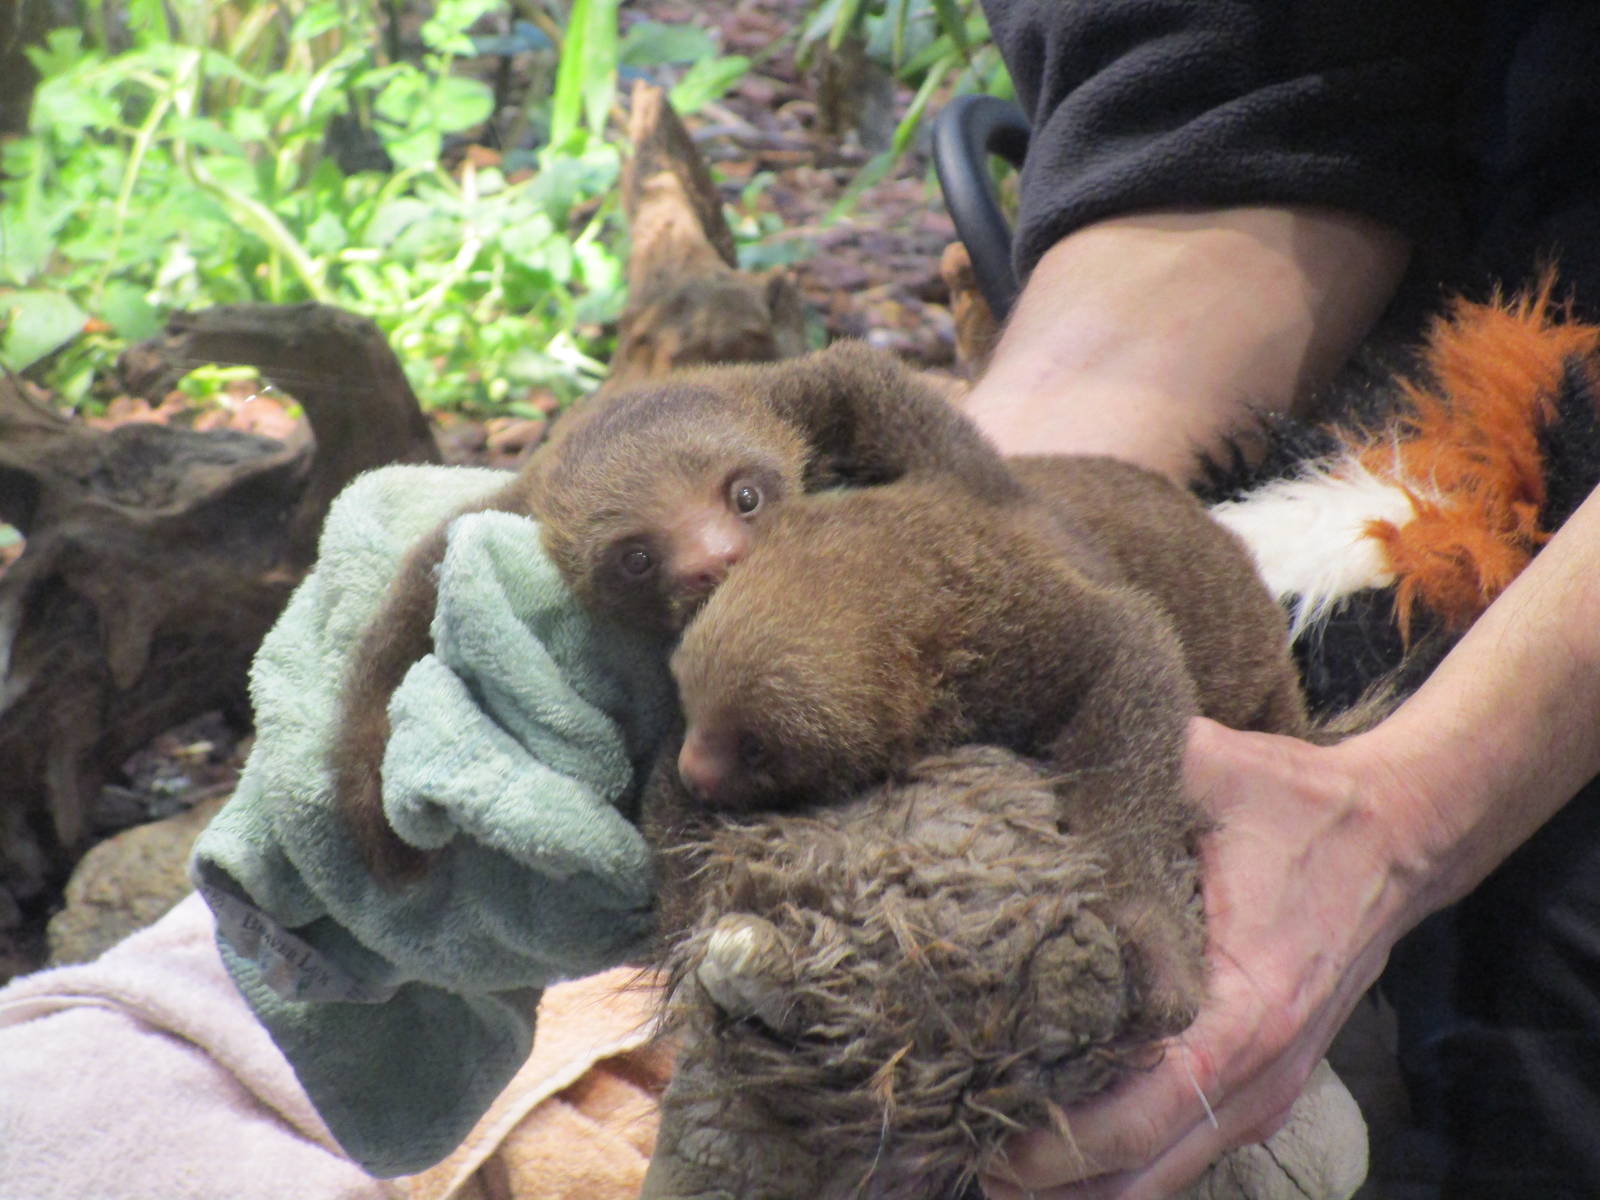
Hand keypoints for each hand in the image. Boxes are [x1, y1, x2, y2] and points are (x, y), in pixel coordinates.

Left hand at [981, 717, 1421, 1198]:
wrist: (1399, 835)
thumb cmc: (1302, 806)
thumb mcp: (1216, 769)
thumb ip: (1129, 768)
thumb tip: (1032, 760)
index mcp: (1248, 1005)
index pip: (1150, 1108)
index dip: (1066, 1141)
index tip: (989, 1145)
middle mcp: (1262, 1069)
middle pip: (1148, 1173)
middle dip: (1055, 1184)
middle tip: (963, 1168)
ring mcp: (1267, 1086)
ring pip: (1166, 1177)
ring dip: (1084, 1184)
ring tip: (994, 1168)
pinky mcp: (1263, 1083)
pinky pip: (1185, 1150)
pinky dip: (1122, 1165)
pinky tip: (1056, 1147)